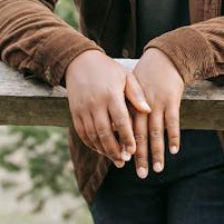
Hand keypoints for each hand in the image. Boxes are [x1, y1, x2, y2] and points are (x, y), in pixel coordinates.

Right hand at [64, 49, 150, 165]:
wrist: (80, 62)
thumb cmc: (108, 70)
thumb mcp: (126, 76)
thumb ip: (136, 94)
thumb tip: (148, 111)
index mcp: (111, 94)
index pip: (121, 121)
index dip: (127, 137)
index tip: (134, 151)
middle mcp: (95, 103)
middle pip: (105, 132)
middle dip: (115, 149)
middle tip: (125, 161)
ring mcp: (83, 109)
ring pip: (92, 136)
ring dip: (104, 150)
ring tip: (116, 159)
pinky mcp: (74, 112)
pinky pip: (82, 133)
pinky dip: (91, 144)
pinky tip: (101, 150)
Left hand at [130, 48, 186, 177]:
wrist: (165, 58)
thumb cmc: (146, 76)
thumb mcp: (130, 89)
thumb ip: (125, 108)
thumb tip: (115, 130)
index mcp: (130, 104)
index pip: (125, 131)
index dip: (126, 147)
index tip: (124, 162)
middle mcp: (142, 106)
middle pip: (140, 136)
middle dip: (140, 157)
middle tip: (141, 174)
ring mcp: (158, 104)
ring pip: (156, 133)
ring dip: (157, 152)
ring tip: (158, 169)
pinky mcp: (172, 101)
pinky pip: (173, 123)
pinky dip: (173, 137)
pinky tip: (174, 150)